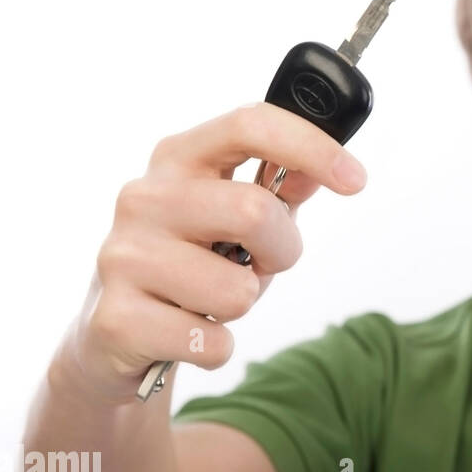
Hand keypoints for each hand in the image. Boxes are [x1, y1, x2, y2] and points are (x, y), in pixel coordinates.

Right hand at [70, 102, 366, 403]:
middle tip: (257, 265)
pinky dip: (217, 346)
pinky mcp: (116, 320)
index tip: (356, 179)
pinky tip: (185, 333)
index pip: (249, 125)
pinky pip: (213, 342)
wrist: (115, 336)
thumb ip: (282, 187)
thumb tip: (325, 167)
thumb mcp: (241, 220)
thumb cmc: (194, 265)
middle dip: (280, 252)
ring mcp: (121, 257)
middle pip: (254, 211)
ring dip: (243, 304)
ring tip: (208, 299)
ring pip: (238, 290)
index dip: (311, 146)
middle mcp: (143, 197)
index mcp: (178, 159)